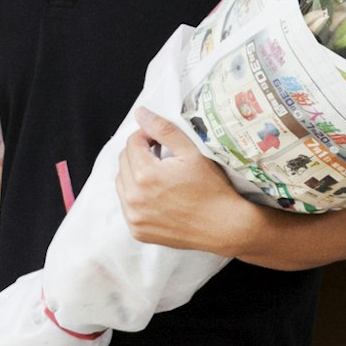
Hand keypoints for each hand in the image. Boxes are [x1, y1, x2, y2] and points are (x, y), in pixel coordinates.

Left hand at [114, 109, 269, 255]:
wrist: (224, 227)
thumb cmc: (212, 188)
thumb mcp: (192, 153)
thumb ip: (164, 130)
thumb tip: (140, 113)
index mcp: (145, 174)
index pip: (132, 143)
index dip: (146, 137)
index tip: (160, 142)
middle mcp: (133, 197)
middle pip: (123, 162)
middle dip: (139, 154)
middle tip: (161, 158)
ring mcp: (134, 217)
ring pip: (121, 184)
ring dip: (133, 175)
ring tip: (158, 177)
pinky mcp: (137, 231)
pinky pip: (127, 207)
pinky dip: (137, 198)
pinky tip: (157, 196)